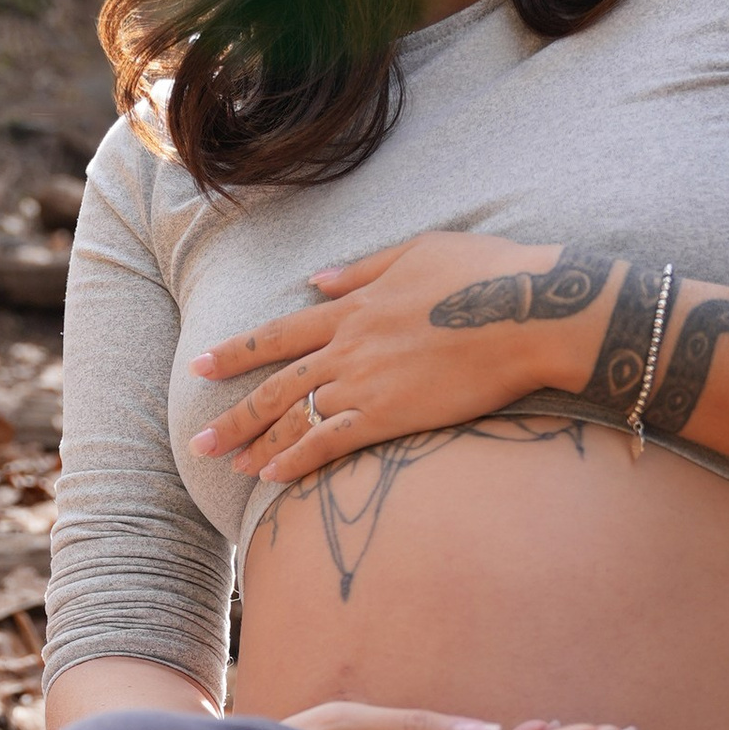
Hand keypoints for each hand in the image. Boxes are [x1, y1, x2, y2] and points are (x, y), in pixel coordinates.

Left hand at [189, 232, 606, 480]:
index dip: (237, 353)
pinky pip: (330, 441)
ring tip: (228, 467)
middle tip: (198, 441)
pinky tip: (272, 479)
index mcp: (353, 307)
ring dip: (257, 445)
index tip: (202, 367)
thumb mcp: (417, 250)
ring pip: (295, 417)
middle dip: (233, 414)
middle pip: (275, 384)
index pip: (278, 333)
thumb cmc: (486, 272)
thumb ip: (362, 270)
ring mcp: (366, 381)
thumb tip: (317, 280)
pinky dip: (298, 459)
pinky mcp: (391, 413)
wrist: (530, 309)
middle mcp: (348, 345)